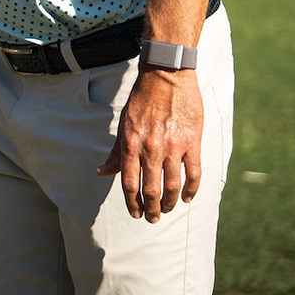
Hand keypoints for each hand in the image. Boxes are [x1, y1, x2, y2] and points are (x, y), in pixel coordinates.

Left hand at [97, 67, 203, 222]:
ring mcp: (173, 146)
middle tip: (152, 218)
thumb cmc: (142, 100)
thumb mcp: (123, 124)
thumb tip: (101, 172)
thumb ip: (116, 151)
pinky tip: (186, 198)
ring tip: (167, 210)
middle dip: (151, 209)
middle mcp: (151, 149)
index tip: (135, 213)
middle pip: (151, 190)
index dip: (131, 203)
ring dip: (169, 203)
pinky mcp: (192, 142)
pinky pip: (193, 173)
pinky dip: (191, 189)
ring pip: (172, 186)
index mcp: (131, 144)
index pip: (128, 183)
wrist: (165, 76)